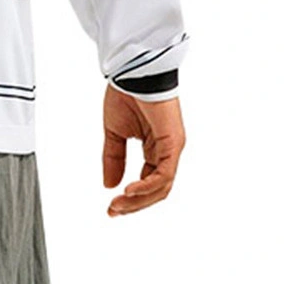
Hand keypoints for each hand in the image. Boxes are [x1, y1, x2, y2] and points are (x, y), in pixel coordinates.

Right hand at [102, 83, 185, 215]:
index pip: (147, 183)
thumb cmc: (127, 94)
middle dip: (134, 204)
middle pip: (155, 190)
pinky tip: (129, 190)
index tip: (111, 206)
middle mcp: (167, 152)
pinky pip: (164, 174)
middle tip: (114, 210)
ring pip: (161, 187)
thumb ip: (114, 158)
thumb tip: (109, 184)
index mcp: (155, 150)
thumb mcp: (115, 132)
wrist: (134, 72)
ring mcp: (172, 149)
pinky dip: (147, 186)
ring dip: (139, 200)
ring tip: (119, 203)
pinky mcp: (174, 144)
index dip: (130, 198)